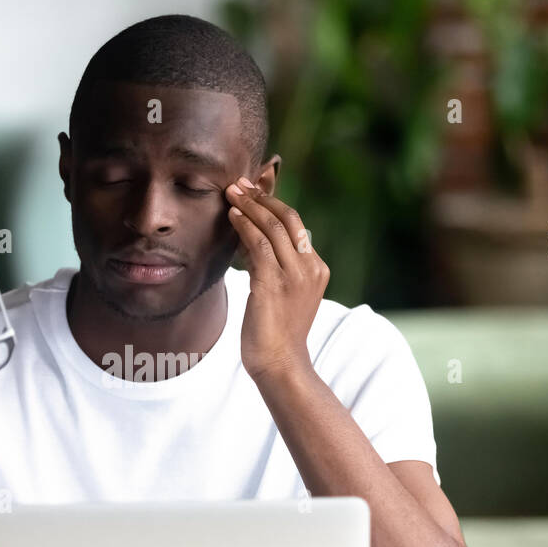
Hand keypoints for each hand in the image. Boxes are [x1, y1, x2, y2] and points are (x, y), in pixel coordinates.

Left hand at [225, 176, 328, 382]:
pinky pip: (258, 245)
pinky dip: (244, 226)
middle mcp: (310, 267)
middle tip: (240, 183)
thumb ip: (274, 266)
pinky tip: (232, 216)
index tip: (253, 190)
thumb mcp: (282, 293)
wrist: (281, 363)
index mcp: (316, 268)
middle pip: (288, 219)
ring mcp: (294, 275)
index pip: (296, 225)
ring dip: (249, 206)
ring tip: (231, 192)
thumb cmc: (276, 333)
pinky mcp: (274, 284)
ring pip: (273, 227)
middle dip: (262, 197)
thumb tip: (251, 240)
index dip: (273, 203)